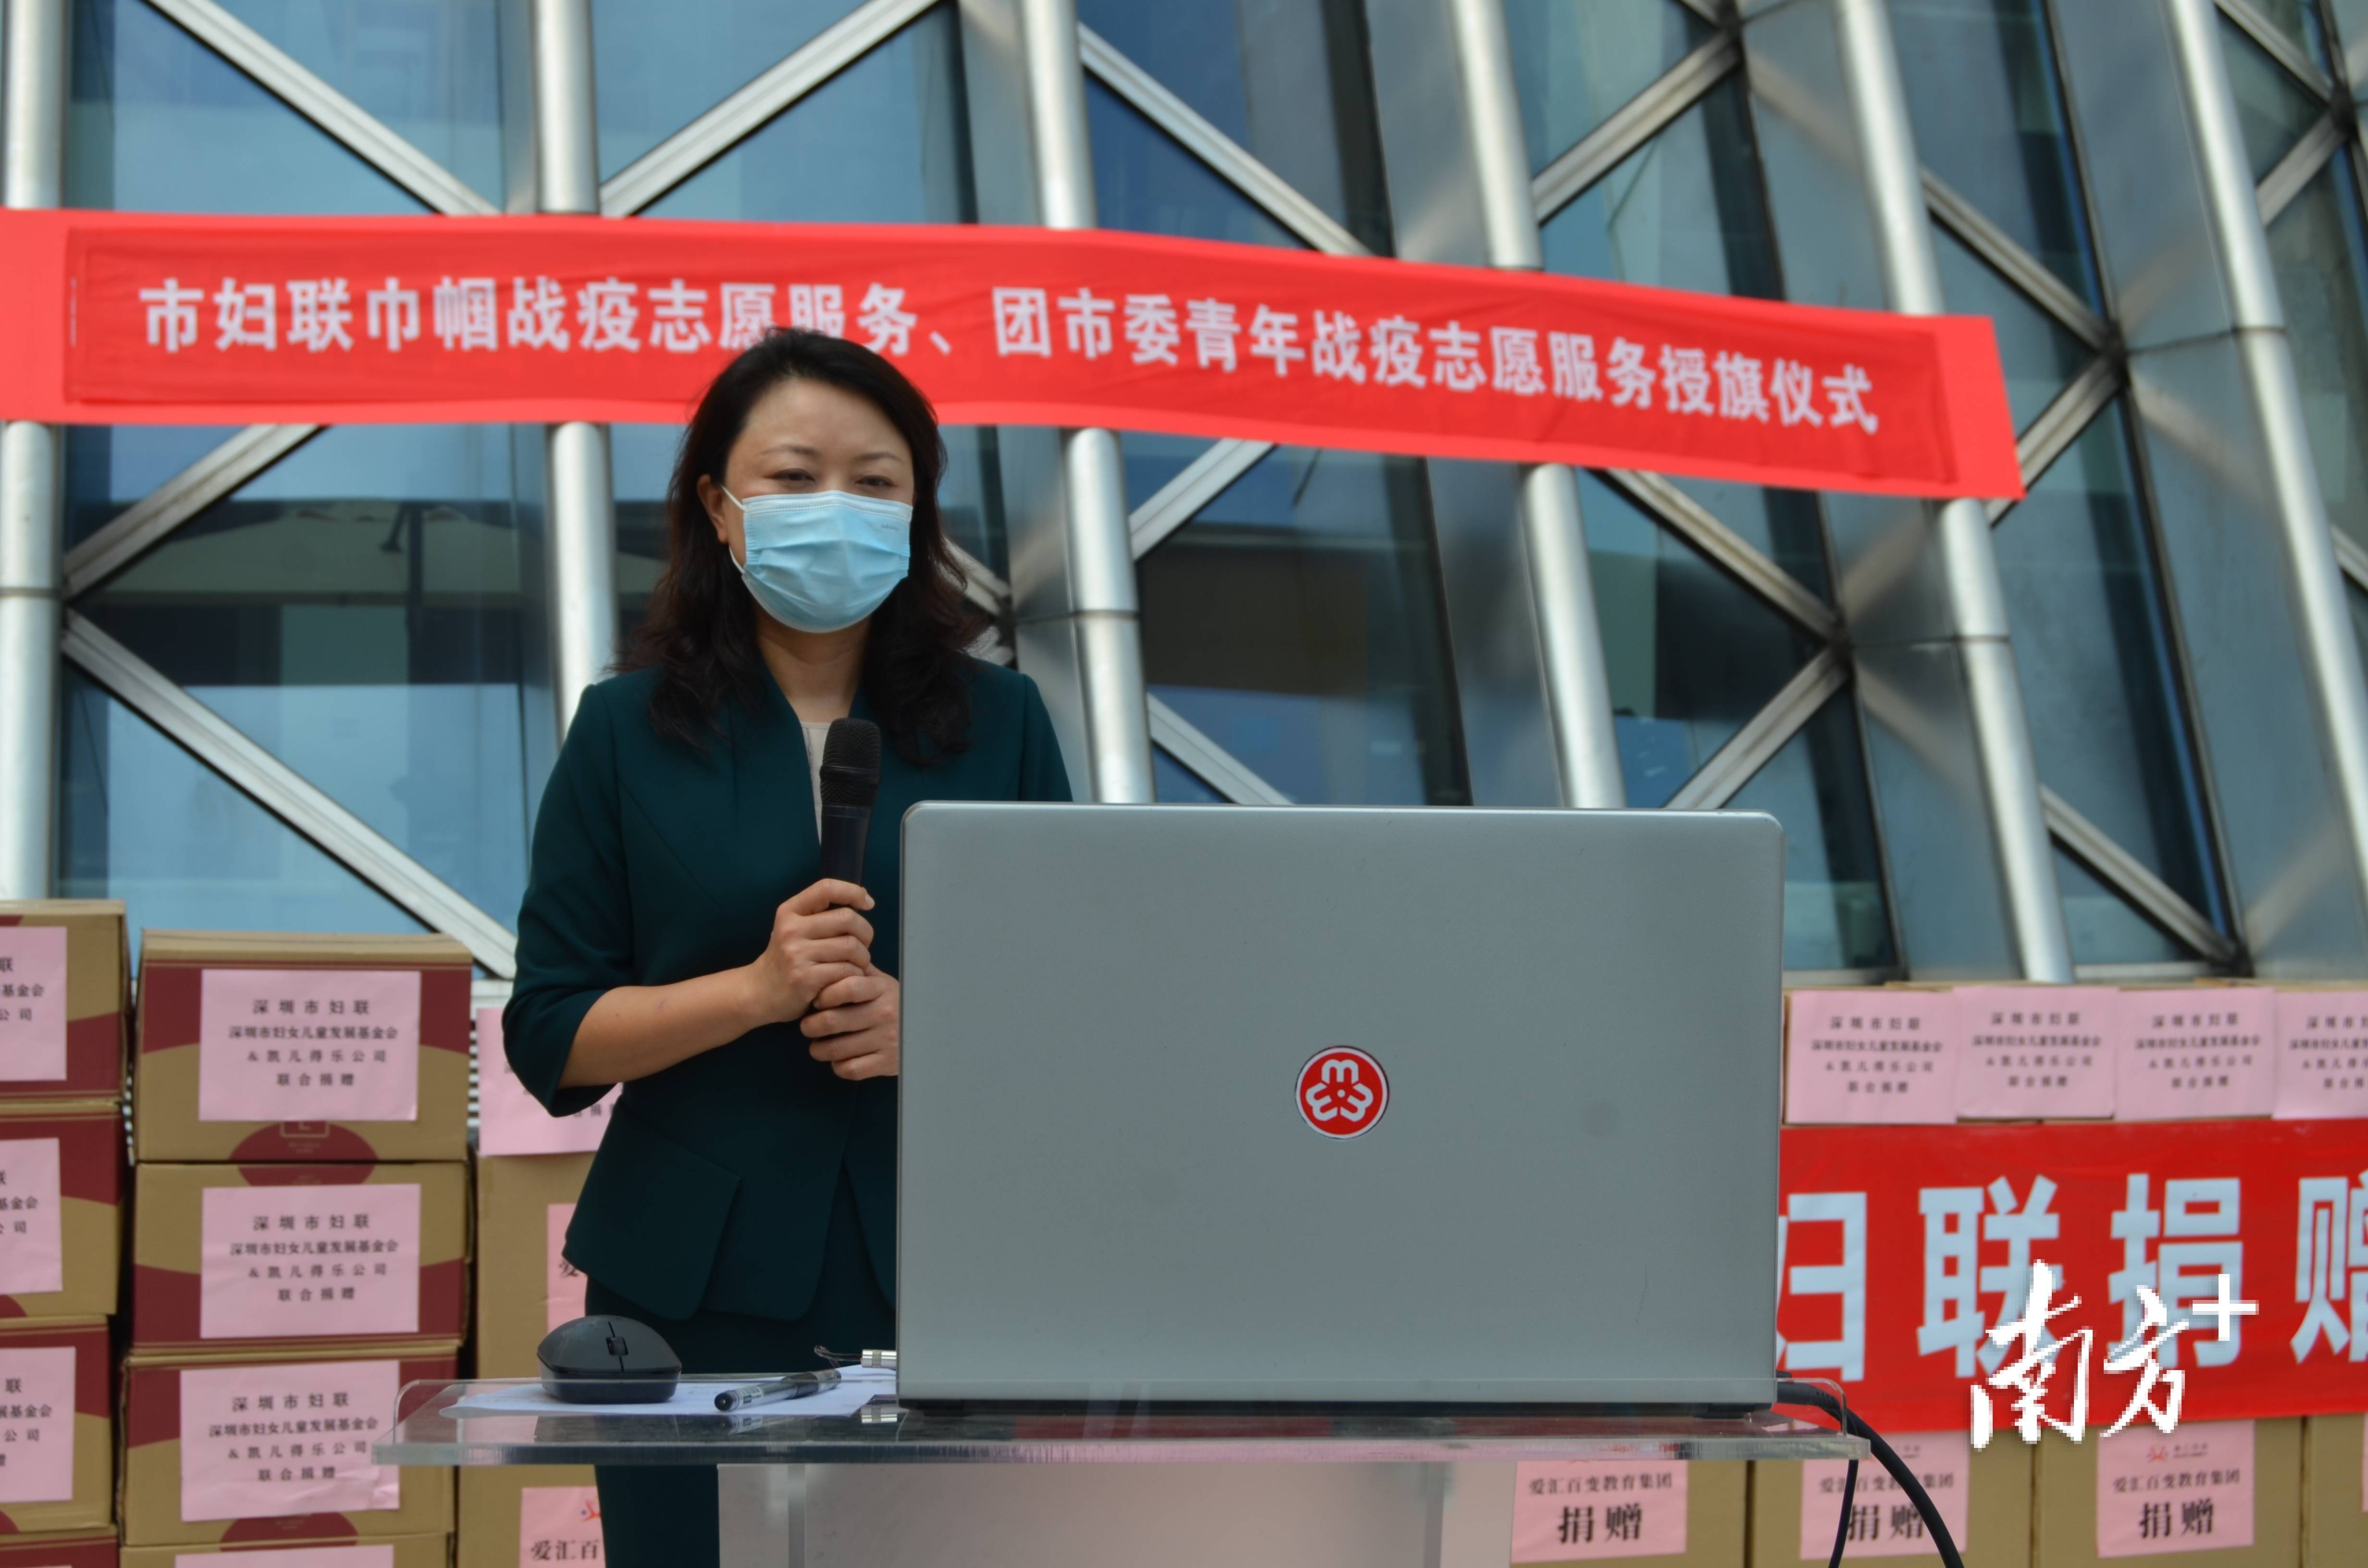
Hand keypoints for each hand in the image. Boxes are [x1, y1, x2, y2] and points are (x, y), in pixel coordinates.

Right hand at [745, 879, 874, 1024]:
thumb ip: (820, 915)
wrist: (760, 992)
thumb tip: (864, 900)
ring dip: (863, 958)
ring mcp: (797, 954)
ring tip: (856, 964)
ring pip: (851, 947)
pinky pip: (846, 971)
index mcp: (789, 911)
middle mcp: (791, 930)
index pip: (826, 888)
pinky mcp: (805, 979)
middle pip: (847, 918)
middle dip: (865, 932)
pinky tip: (848, 979)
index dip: (853, 891)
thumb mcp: (793, 929)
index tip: (868, 903)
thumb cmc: (787, 959)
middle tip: (864, 944)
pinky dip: (855, 975)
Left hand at [802, 968, 899, 1080]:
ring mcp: (886, 1039)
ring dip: (818, 1049)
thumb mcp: (882, 983)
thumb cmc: (896, 1004)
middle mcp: (884, 1013)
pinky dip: (838, 1066)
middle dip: (809, 1026)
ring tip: (818, 1045)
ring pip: (835, 1049)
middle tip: (808, 1026)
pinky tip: (839, 1059)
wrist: (929, 1032)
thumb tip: (831, 957)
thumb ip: (859, 971)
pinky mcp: (886, 1063)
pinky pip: (849, 1069)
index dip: (824, 995)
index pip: (846, 987)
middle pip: (831, 1021)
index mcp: (881, 989)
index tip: (816, 1001)